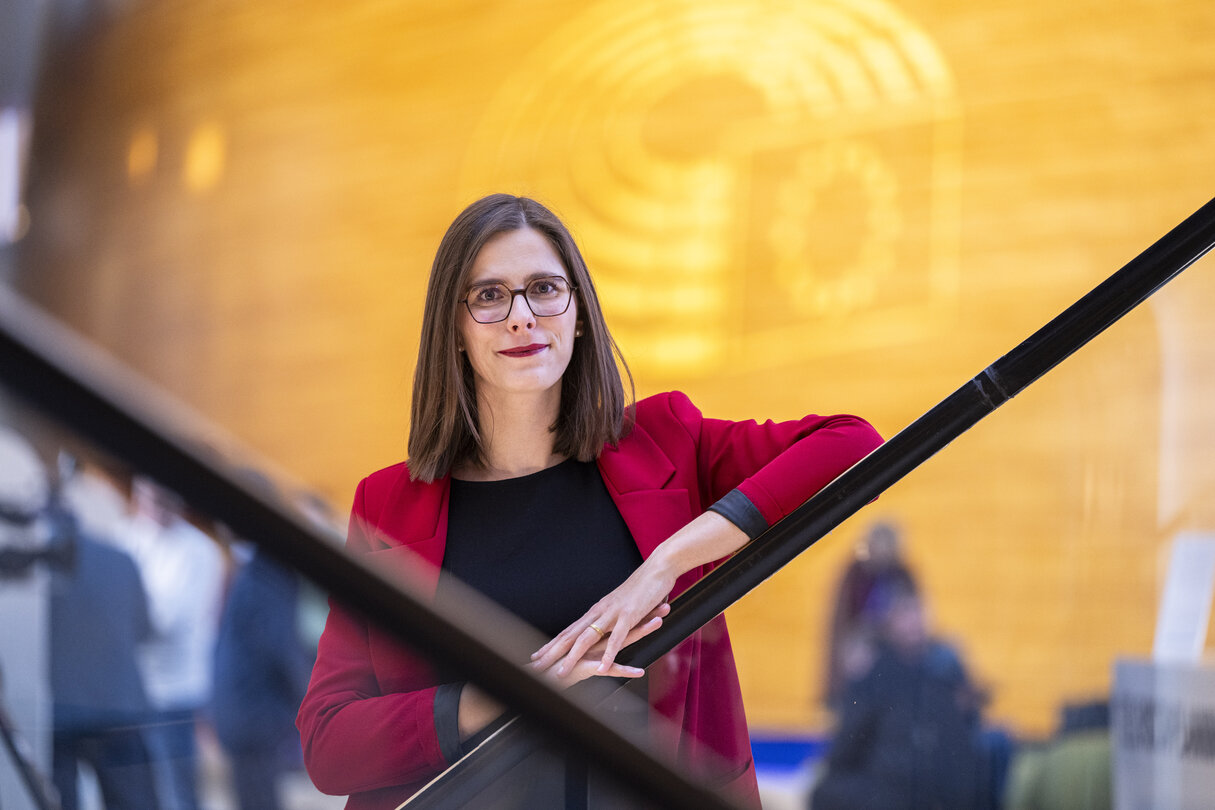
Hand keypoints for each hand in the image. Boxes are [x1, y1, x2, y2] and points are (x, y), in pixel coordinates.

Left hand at [531, 558, 676, 677]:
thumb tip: (607, 629)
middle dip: (551, 653)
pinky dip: (608, 654)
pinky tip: (602, 668)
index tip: (537, 655)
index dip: (551, 644)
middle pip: (570, 635)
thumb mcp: (621, 605)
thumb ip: (612, 618)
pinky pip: (616, 638)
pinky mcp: (629, 615)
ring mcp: (612, 613)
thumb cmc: (643, 586)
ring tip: (561, 672)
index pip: (569, 630)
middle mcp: (599, 611)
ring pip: (587, 638)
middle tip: (536, 667)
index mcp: (597, 610)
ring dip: (572, 657)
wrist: (658, 568)